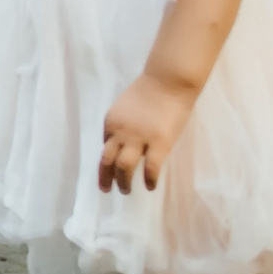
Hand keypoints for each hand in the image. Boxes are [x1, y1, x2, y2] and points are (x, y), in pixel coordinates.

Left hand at [98, 74, 196, 193]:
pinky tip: (150, 187)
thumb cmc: (149, 91)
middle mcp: (120, 132)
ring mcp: (139, 139)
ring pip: (124, 166)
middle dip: (105, 177)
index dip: (107, 160)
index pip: (105, 146)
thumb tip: (123, 141)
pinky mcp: (159, 143)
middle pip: (107, 160)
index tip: (110, 170)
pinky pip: (151, 168)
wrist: (168, 82)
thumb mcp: (125, 107)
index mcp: (111, 122)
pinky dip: (149, 180)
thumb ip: (122, 125)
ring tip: (126, 191)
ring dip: (123, 182)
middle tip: (107, 189)